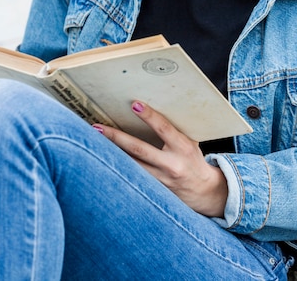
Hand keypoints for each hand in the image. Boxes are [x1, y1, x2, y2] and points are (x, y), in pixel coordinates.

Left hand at [93, 101, 227, 217]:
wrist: (205, 192)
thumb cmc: (194, 160)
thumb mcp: (190, 141)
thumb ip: (174, 129)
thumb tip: (153, 110)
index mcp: (182, 147)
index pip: (164, 128)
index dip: (149, 116)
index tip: (134, 105)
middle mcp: (170, 164)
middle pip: (139, 149)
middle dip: (117, 137)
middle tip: (97, 127)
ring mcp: (160, 180)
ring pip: (131, 166)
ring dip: (111, 155)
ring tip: (92, 144)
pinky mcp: (153, 191)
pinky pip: (132, 178)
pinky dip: (118, 170)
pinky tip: (102, 163)